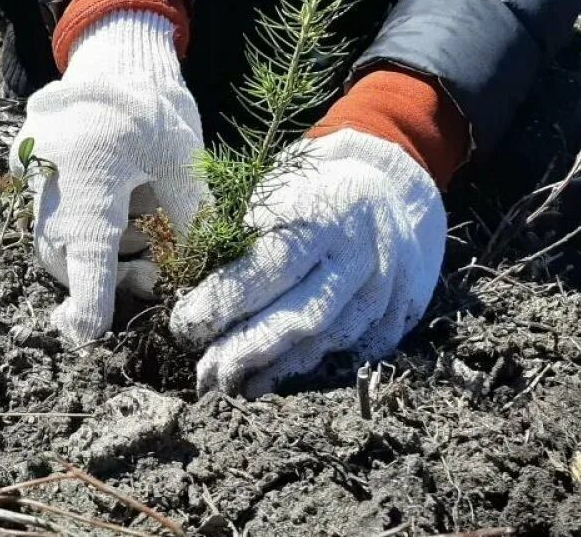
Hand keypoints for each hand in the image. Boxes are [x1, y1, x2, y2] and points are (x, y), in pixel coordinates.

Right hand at [11, 9, 206, 344]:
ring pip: (54, 238)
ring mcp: (32, 173)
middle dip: (102, 274)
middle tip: (150, 270)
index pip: (87, 256)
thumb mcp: (184, 165)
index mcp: (93, 179)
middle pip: (65, 255)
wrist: (115, 58)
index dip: (88, 302)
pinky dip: (78, 221)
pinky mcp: (26, 166)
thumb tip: (189, 277)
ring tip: (136, 219)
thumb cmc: (156, 112)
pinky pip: (48, 213)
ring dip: (93, 247)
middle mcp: (51, 180)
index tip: (85, 334)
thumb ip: (188, 223)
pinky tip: (112, 197)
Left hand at [169, 129, 444, 396]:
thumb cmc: (305, 196)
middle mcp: (361, 253)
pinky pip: (353, 354)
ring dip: (274, 370)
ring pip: (328, 340)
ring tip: (230, 387)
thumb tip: (183, 289)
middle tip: (204, 373)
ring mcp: (386, 287)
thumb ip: (236, 238)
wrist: (382, 193)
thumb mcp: (270, 195)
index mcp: (324, 211)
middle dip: (247, 349)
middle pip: (302, 313)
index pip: (271, 266)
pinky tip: (271, 383)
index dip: (225, 301)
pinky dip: (309, 373)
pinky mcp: (397, 316)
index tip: (183, 325)